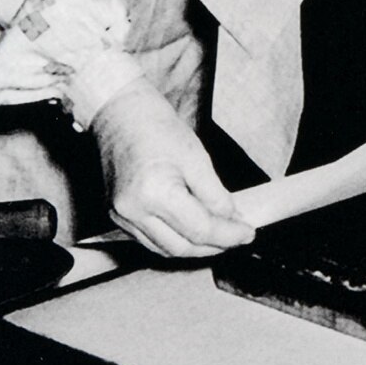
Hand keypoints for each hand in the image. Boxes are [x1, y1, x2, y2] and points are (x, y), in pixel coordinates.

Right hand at [90, 78, 256, 257]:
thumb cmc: (156, 128)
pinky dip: (176, 240)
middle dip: (214, 247)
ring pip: (166, 250)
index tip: (248, 233)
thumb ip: (215, 195)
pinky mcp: (117, 216)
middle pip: (182, 247)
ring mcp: (121, 216)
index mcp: (154, 193)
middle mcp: (133, 211)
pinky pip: (151, 241)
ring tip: (219, 236)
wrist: (120, 115)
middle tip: (237, 236)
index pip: (200, 230)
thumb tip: (232, 219)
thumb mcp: (196, 157)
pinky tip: (193, 231)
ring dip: (196, 248)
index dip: (228, 235)